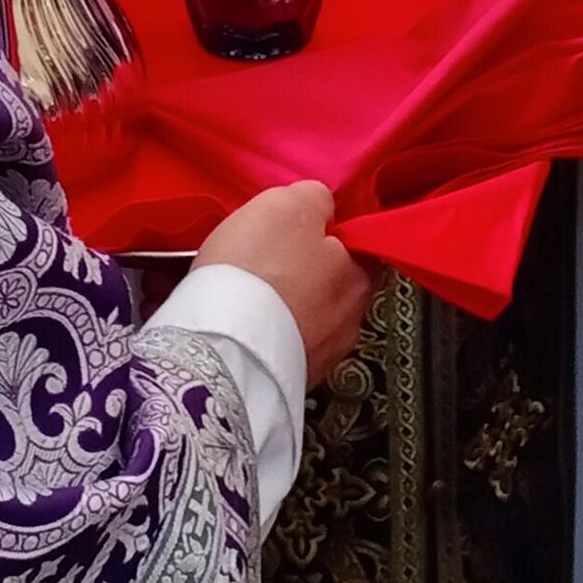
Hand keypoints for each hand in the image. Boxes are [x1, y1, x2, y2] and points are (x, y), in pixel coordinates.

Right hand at [194, 181, 373, 384]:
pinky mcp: (290, 383)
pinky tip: (244, 326)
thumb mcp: (288, 205)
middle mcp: (352, 321)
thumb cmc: (259, 268)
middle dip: (307, 274)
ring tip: (250, 296)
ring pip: (308, 319)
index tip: (297, 232)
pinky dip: (269, 335)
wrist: (223, 350)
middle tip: (269, 261)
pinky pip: (283, 346)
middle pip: (333, 285)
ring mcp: (322, 358)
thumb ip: (315, 199)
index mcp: (360, 275)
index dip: (329, 235)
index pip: (359, 248)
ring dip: (287, 308)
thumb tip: (324, 206)